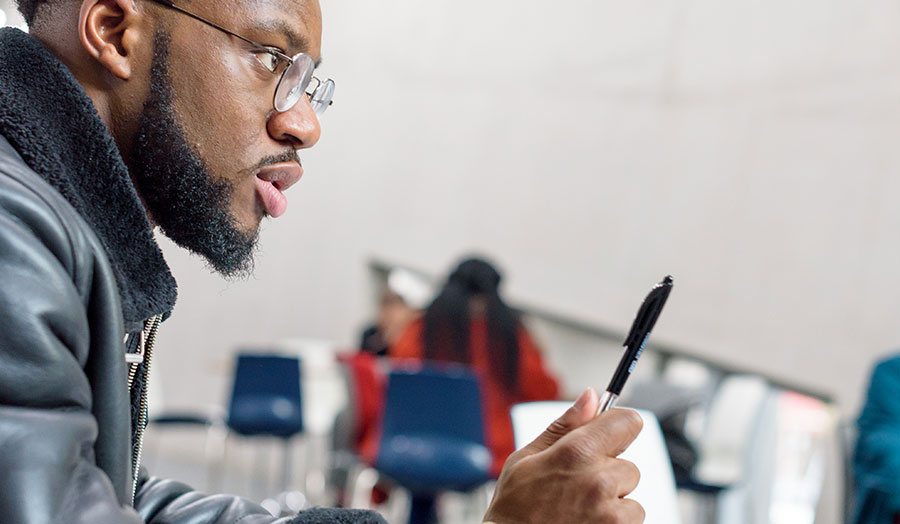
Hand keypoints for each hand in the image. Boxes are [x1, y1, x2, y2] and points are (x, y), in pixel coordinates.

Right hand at [483, 388, 643, 523]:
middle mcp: (599, 480)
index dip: (619, 425)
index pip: (628, 422)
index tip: (610, 434)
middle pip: (629, 463)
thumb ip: (564, 425)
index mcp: (577, 452)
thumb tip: (590, 397)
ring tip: (580, 507)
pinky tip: (587, 521)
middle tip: (577, 485)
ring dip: (613, 498)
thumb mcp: (526, 458)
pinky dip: (615, 520)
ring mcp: (610, 512)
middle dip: (608, 471)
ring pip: (630, 493)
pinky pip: (631, 517)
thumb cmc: (513, 507)